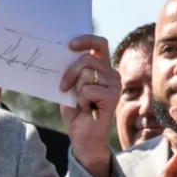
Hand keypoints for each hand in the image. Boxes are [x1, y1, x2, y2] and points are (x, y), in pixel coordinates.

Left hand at [58, 35, 118, 176]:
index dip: (86, 40)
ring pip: (85, 74)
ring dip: (76, 90)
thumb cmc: (76, 112)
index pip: (99, 44)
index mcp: (102, 68)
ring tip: (82, 103)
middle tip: (64, 88)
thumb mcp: (70, 87)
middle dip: (69, 73)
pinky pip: (88, 89)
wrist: (82, 137)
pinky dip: (82, 100)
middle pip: (86, 59)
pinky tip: (87, 108)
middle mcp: (111, 74)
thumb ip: (71, 71)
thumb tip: (62, 54)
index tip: (69, 45)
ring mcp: (115, 85)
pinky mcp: (113, 96)